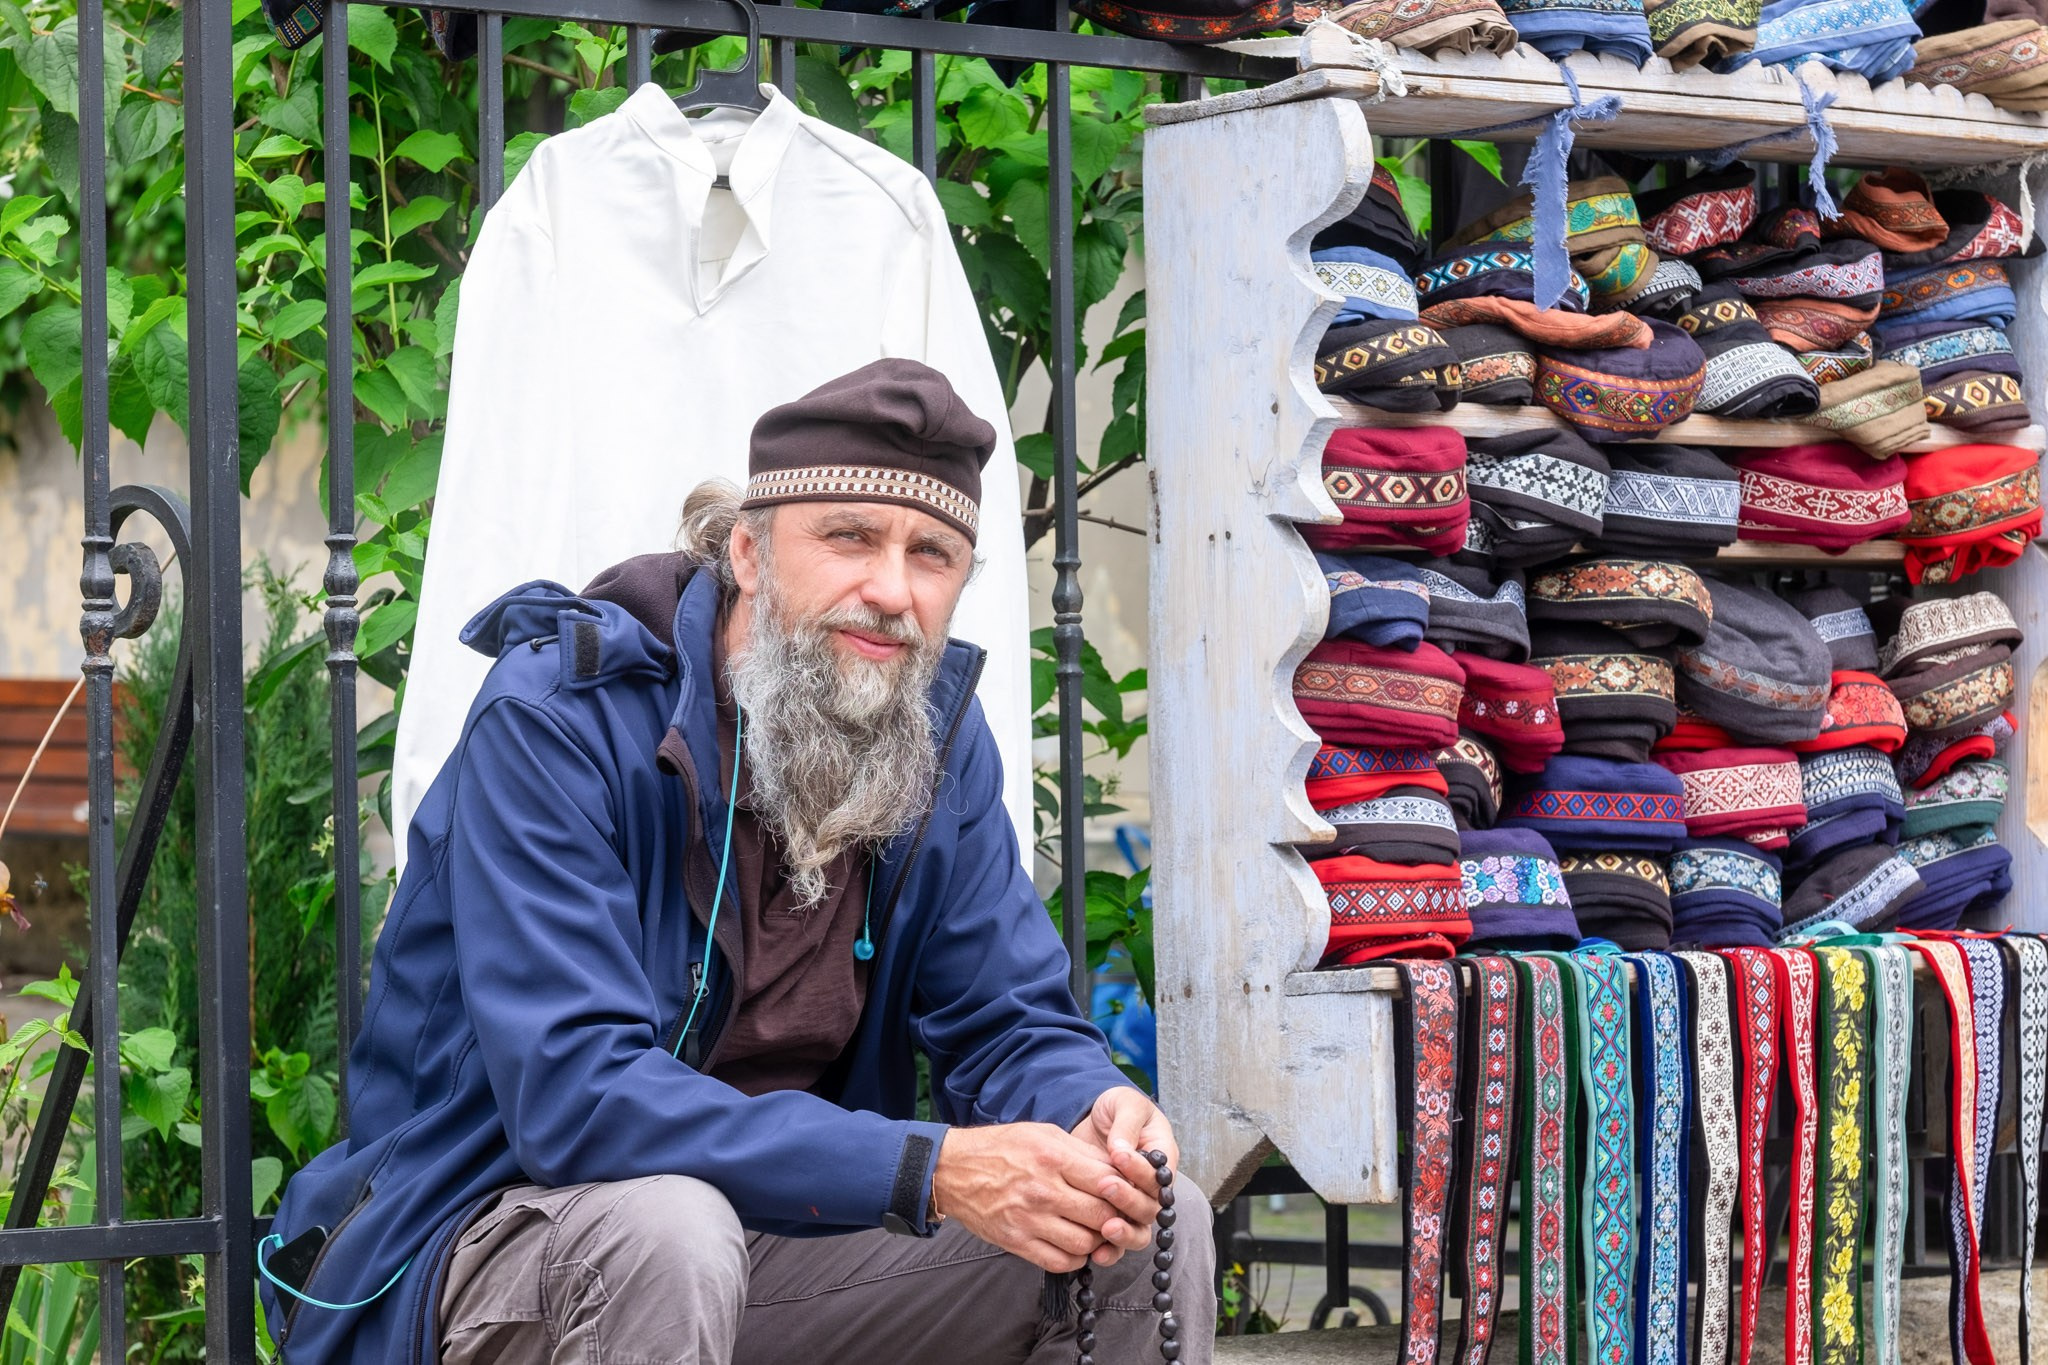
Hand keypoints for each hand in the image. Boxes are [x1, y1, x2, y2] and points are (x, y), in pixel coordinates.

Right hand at [930, 1122, 1155, 1272]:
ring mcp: (1029, 1219)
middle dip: (1115, 1218)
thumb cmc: (1003, 1147)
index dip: (1124, 1190)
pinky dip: (1075, 1258)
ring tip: (1094, 1229)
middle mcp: (1043, 1190)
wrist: (954, 1169)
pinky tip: (1074, 1245)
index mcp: (1053, 1158)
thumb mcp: (1044, 1133)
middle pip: (1101, 1215)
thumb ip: (1080, 1152)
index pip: (1108, 1181)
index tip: (1126, 1192)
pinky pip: (1059, 1262)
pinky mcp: (1016, 1242)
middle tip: (1116, 1215)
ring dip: (1096, 1240)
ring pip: (1084, 1243)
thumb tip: (1117, 1169)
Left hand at [1070, 1087, 1180, 1264]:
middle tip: (1105, 1186)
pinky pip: (1117, 1243)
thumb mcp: (1125, 1104)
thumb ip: (1126, 1125)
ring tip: (1106, 1228)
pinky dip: (1110, 1250)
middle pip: (1150, 1207)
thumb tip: (1121, 1151)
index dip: (1140, 1171)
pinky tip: (1095, 1252)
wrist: (1095, 1119)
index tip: (1118, 1156)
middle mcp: (1150, 1188)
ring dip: (1124, 1233)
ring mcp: (1131, 1204)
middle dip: (1129, 1200)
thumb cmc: (1118, 1108)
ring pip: (1138, 1230)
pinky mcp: (1110, 1215)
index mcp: (1161, 1158)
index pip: (1158, 1175)